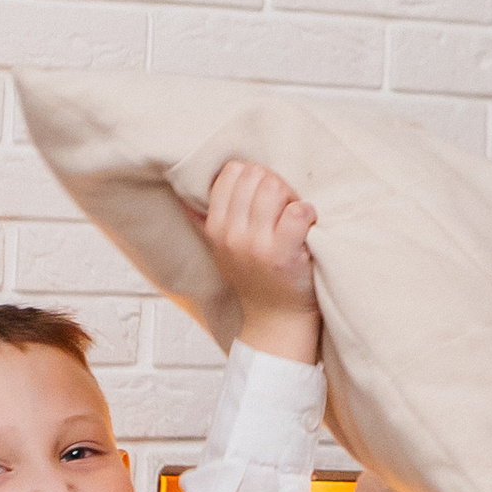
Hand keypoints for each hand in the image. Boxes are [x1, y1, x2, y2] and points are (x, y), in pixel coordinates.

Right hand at [193, 158, 320, 365]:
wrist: (275, 319)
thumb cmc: (253, 277)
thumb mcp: (220, 248)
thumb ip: (203, 219)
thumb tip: (182, 191)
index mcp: (215, 227)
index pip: (231, 172)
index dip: (253, 176)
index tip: (263, 196)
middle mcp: (232, 235)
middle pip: (256, 174)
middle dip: (275, 183)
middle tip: (283, 206)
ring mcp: (257, 245)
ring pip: (275, 187)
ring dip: (292, 196)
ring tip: (294, 215)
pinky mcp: (284, 254)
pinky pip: (298, 211)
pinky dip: (308, 212)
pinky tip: (308, 224)